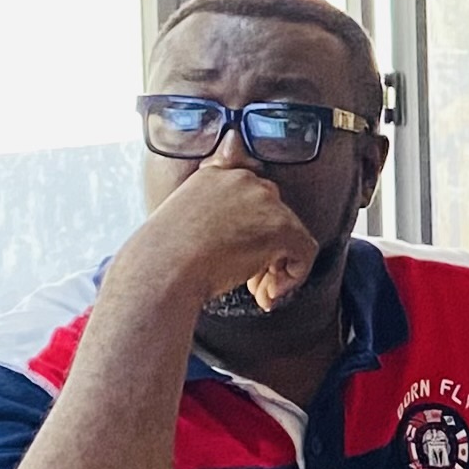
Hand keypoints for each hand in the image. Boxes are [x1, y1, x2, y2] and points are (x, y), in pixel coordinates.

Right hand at [126, 164, 322, 312]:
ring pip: (290, 234)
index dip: (249, 229)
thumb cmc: (163, 255)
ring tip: (258, 292)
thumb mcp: (180, 218)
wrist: (163, 269)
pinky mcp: (282, 227)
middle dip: (264, 249)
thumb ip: (211, 211)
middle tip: (250, 279)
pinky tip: (268, 293)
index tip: (235, 253)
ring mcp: (265, 202)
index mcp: (216, 175)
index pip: (249, 197)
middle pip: (272, 215)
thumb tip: (237, 213)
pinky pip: (305, 251)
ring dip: (276, 267)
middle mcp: (244, 180)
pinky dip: (294, 275)